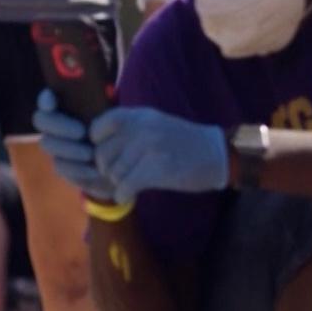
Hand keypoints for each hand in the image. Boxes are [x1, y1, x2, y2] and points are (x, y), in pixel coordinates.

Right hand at [33, 91, 116, 199]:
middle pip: (41, 119)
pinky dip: (77, 168)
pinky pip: (59, 166)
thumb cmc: (123, 134)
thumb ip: (105, 106)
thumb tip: (96, 96)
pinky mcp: (63, 166)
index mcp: (68, 106)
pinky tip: (94, 170)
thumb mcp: (119, 118)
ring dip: (68, 148)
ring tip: (91, 153)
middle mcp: (57, 124)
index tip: (52, 103)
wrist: (130, 165)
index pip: (47, 98)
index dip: (45, 99)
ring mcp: (57, 145)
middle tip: (81, 132)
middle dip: (59, 125)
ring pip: (47, 143)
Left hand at [90, 107, 229, 203]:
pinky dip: (124, 194)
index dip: (97, 145)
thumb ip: (128, 127)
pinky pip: (125, 187)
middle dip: (108, 170)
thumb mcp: (155, 122)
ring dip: (119, 183)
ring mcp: (149, 148)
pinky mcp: (157, 170)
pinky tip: (130, 194)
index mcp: (138, 116)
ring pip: (114, 174)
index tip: (109, 154)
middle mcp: (141, 129)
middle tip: (121, 175)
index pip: (98, 128)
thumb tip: (95, 145)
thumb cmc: (183, 142)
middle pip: (103, 155)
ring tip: (132, 182)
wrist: (216, 155)